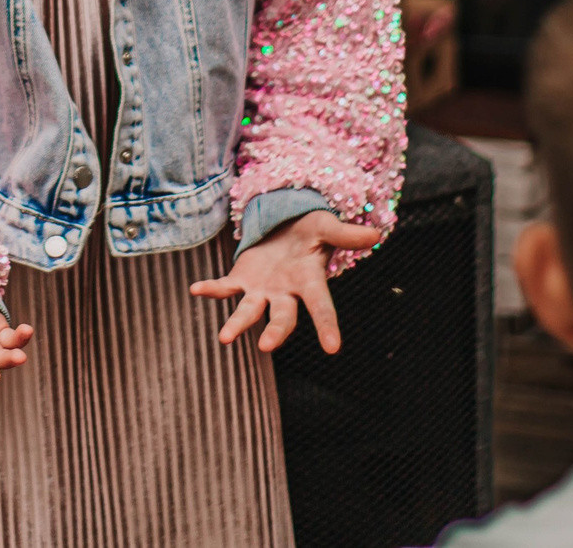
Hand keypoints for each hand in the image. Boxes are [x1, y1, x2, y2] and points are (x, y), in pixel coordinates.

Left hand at [189, 211, 382, 353]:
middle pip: (282, 318)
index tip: (334, 348)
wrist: (286, 225)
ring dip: (237, 324)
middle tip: (266, 346)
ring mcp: (262, 290)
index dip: (327, 326)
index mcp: (310, 282)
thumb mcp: (326, 227)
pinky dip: (212, 289)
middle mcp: (285, 293)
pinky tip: (196, 289)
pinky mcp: (242, 280)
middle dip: (276, 332)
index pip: (322, 307)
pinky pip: (225, 288)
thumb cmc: (311, 230)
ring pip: (250, 311)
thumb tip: (377, 234)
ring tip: (224, 338)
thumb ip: (346, 234)